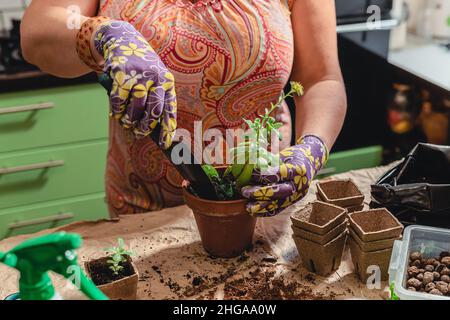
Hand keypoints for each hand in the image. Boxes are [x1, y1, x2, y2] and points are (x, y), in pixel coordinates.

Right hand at [94, 20, 176, 148]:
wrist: (123, 40)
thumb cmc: (140, 67)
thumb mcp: (154, 79)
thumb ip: (155, 99)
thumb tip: (152, 129)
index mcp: (167, 82)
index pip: (169, 110)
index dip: (168, 129)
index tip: (166, 144)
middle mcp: (156, 78)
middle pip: (153, 112)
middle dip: (145, 127)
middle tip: (139, 134)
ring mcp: (139, 76)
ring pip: (135, 108)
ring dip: (129, 120)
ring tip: (126, 122)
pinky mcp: (122, 74)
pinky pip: (119, 101)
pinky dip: (117, 110)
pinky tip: (116, 111)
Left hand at [241, 135, 327, 216]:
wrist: (310, 164)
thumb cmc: (293, 156)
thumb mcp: (283, 155)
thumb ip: (269, 162)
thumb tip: (249, 166)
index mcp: (298, 169)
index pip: (279, 174)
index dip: (263, 175)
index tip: (250, 174)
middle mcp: (299, 185)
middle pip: (278, 192)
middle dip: (259, 193)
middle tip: (244, 191)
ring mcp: (297, 195)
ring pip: (277, 204)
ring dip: (260, 206)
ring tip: (247, 206)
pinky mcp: (293, 202)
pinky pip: (278, 209)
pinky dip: (265, 212)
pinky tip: (254, 212)